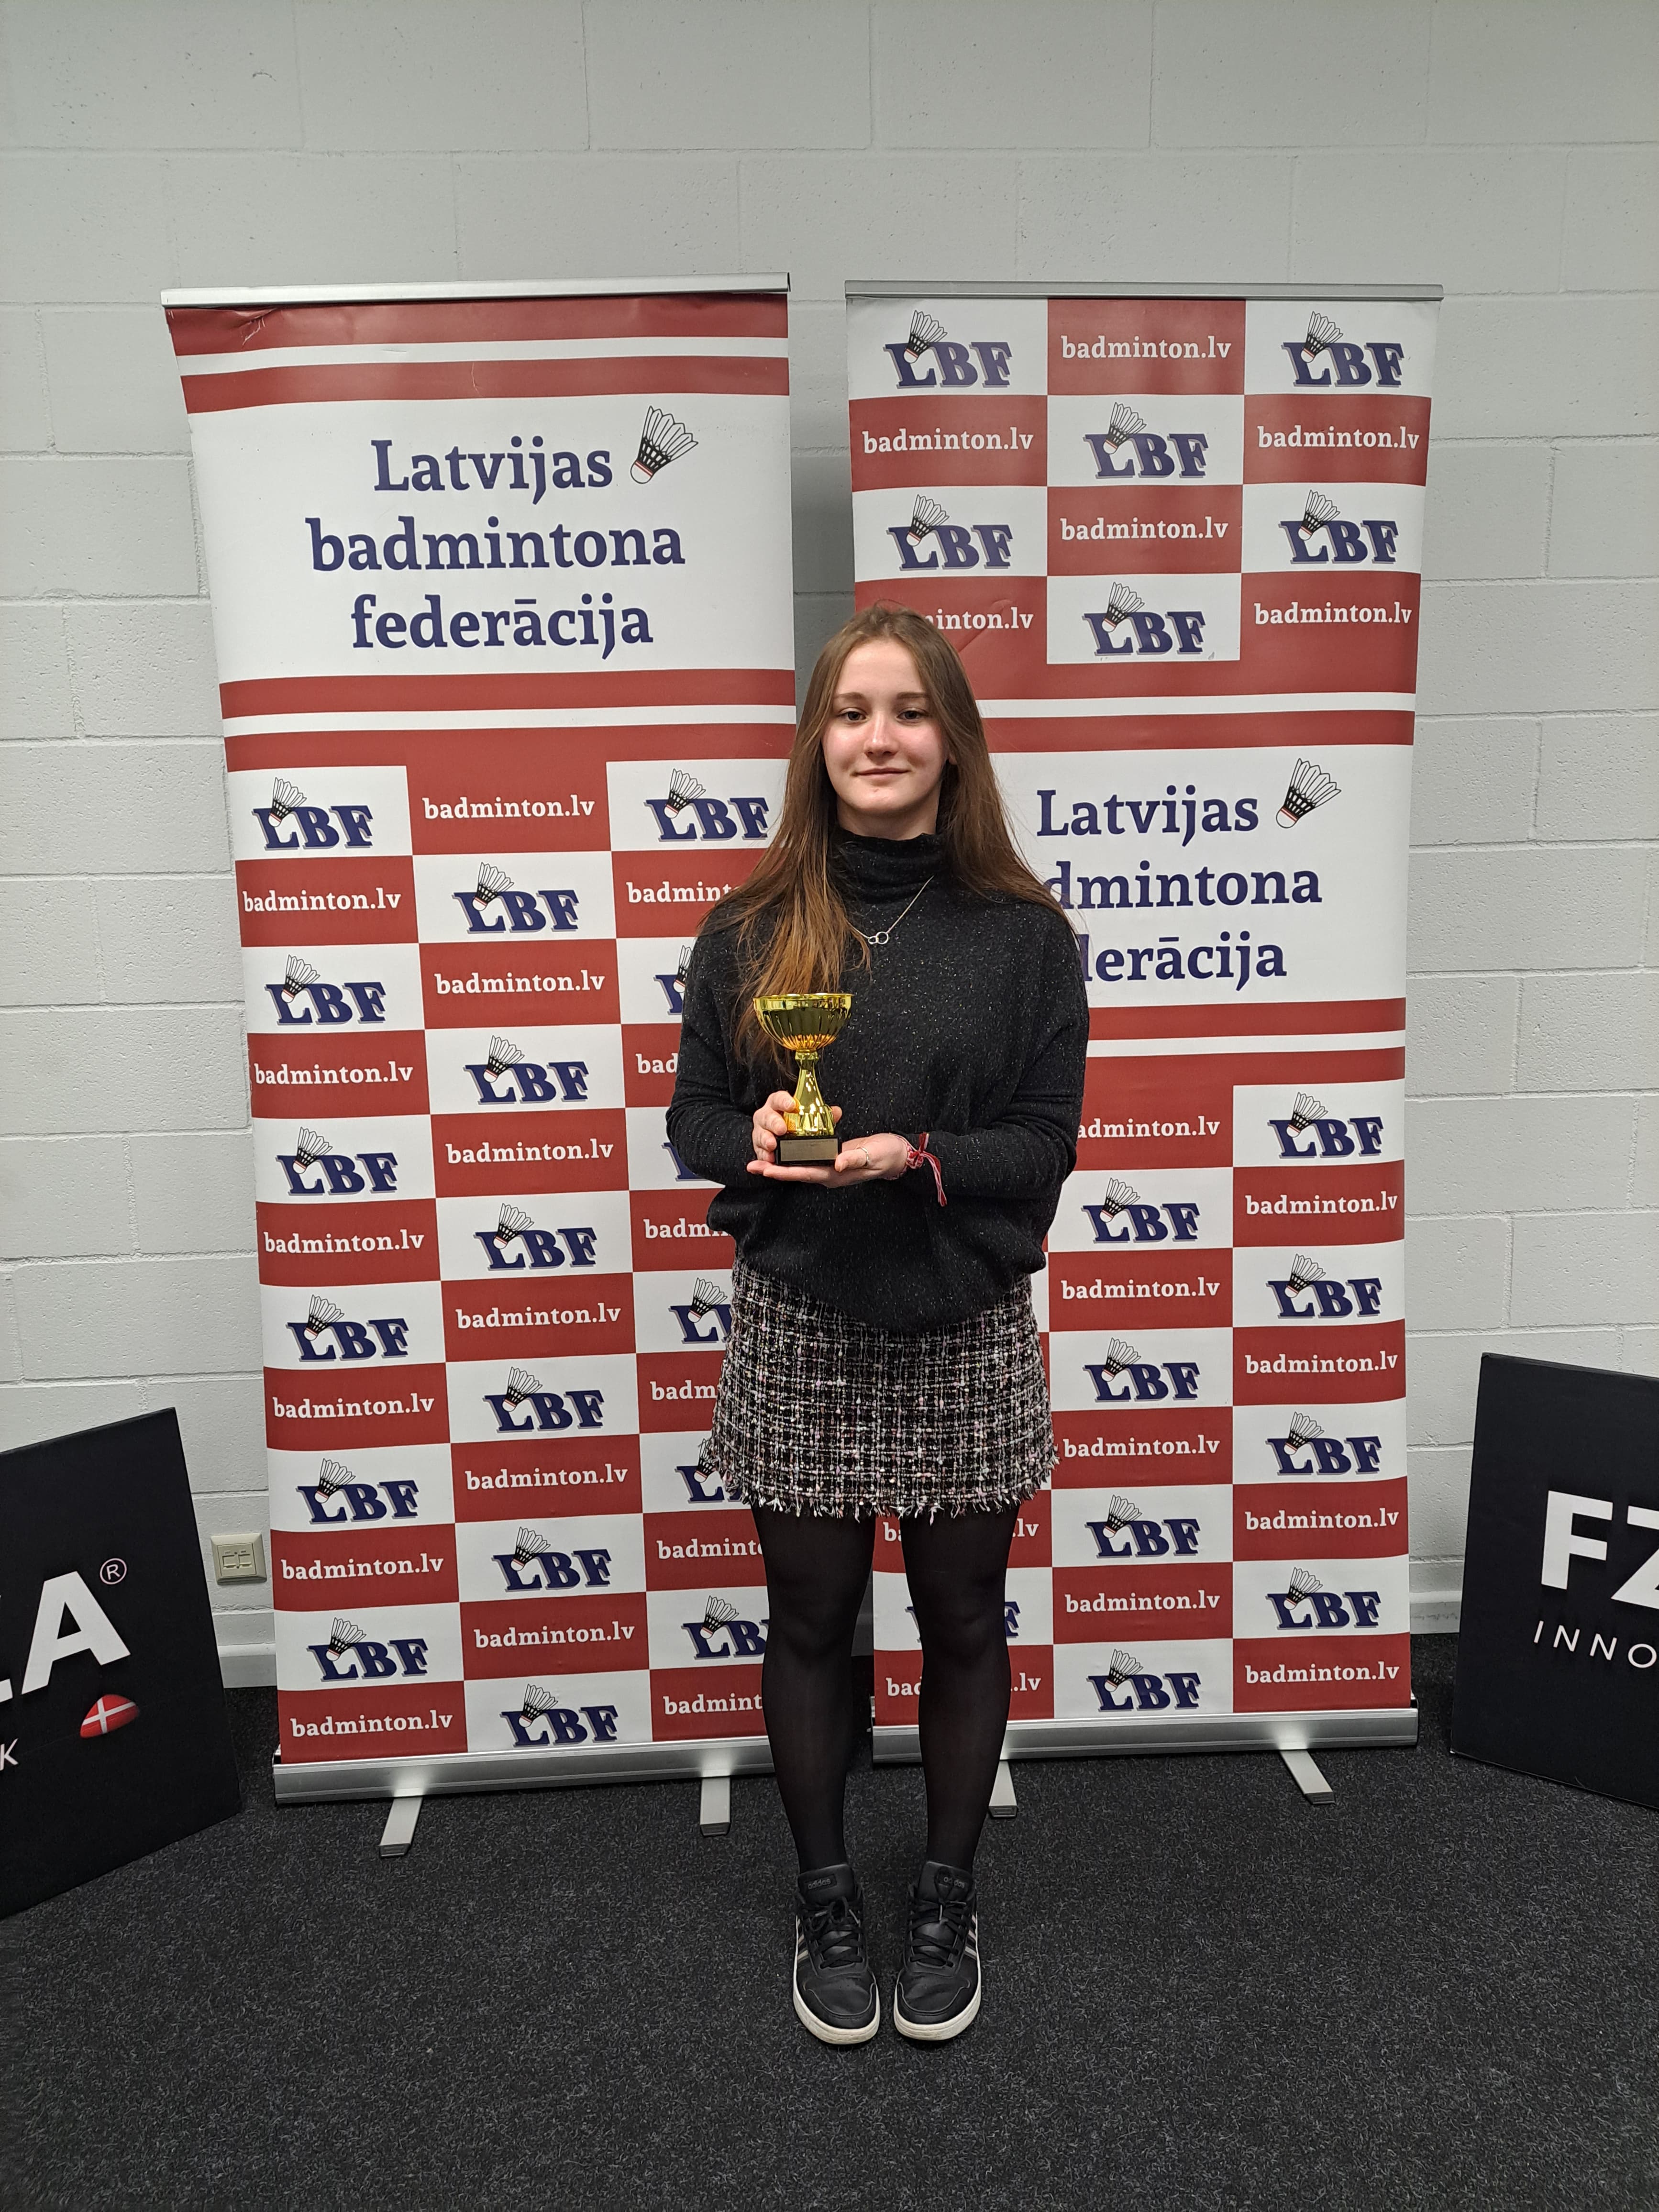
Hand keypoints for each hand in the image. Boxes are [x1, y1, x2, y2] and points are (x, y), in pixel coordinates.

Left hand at [747, 1098, 908, 1186]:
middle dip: (774, 1169)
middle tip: (751, 1165)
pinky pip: (809, 1158)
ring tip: (760, 1158)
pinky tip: (784, 1148)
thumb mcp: (874, 1155)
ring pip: (800, 1166)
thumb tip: (838, 1164)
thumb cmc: (888, 1155)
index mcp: (837, 1175)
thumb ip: (855, 1159)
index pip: (805, 1174)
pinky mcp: (833, 1157)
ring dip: (780, 1163)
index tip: (765, 1170)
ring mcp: (831, 1167)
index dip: (784, 1172)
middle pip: (796, 1172)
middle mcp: (830, 1173)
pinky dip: (794, 1155)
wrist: (898, 1154)